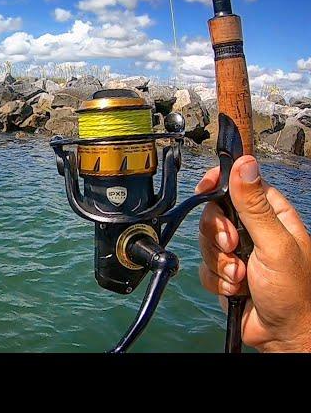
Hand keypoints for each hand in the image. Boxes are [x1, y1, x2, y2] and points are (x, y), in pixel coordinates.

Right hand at [196, 155, 310, 351]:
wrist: (283, 335)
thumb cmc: (294, 293)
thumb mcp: (275, 244)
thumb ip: (255, 205)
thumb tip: (244, 164)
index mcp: (272, 214)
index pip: (240, 183)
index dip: (220, 182)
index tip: (206, 187)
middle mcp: (253, 230)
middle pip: (215, 213)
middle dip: (217, 232)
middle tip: (232, 245)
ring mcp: (238, 251)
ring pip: (206, 241)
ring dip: (220, 262)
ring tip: (240, 276)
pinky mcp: (225, 272)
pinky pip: (205, 266)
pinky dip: (217, 280)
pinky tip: (236, 289)